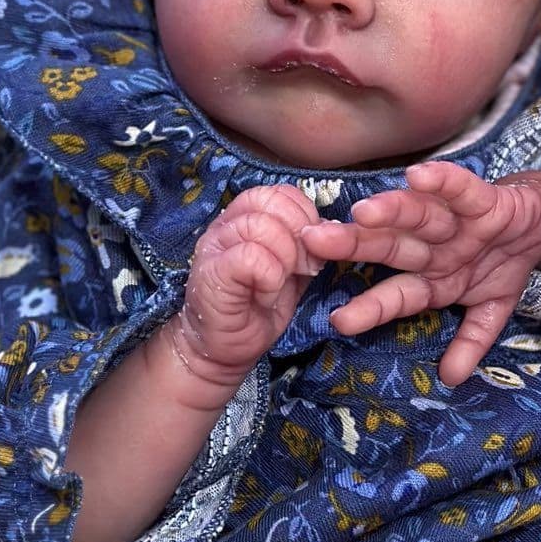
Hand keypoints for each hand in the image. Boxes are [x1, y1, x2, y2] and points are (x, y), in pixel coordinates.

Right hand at [171, 184, 322, 391]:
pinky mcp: (212, 272)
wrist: (225, 349)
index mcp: (244, 218)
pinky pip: (252, 257)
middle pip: (270, 202)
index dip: (304, 215)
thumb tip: (329, 227)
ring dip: (286, 259)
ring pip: (262, 227)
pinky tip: (265, 297)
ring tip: (280, 285)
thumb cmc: (256, 308)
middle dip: (300, 234)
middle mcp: (225, 225)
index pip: (279, 192)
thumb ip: (305, 246)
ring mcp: (214, 247)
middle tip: (304, 268)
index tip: (313, 249)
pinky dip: (270, 278)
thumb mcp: (290, 271)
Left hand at [298, 161, 540, 384]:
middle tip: (316, 242)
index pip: (396, 295)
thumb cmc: (502, 263)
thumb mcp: (491, 310)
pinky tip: (417, 176)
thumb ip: (471, 342)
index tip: (339, 321)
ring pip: (419, 217)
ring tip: (363, 212)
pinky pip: (462, 190)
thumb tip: (452, 379)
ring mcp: (456, 223)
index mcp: (432, 278)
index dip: (370, 308)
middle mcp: (435, 248)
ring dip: (393, 213)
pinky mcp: (483, 200)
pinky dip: (443, 182)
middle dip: (356, 245)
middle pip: (392, 247)